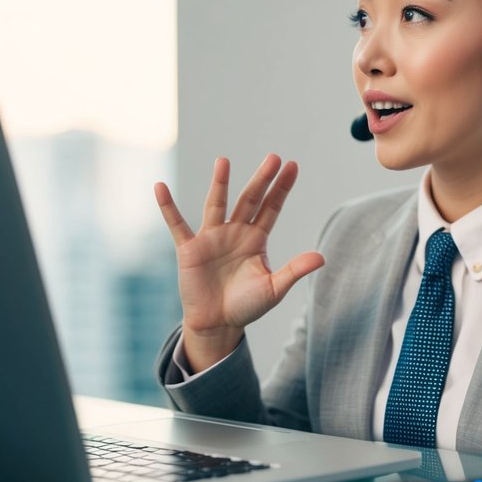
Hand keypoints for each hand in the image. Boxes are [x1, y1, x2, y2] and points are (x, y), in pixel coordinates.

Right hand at [154, 154, 324, 371]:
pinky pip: (177, 224)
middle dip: (261, 179)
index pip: (271, 208)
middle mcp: (234, 232)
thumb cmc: (247, 306)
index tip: (293, 166)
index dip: (282, 188)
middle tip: (274, 157)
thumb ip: (294, 271)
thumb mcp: (274, 289)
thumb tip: (321, 257)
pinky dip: (168, 207)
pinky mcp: (189, 249)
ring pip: (216, 204)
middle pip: (250, 200)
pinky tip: (159, 187)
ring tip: (223, 161)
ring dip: (220, 184)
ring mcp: (211, 238)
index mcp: (256, 239)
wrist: (217, 324)